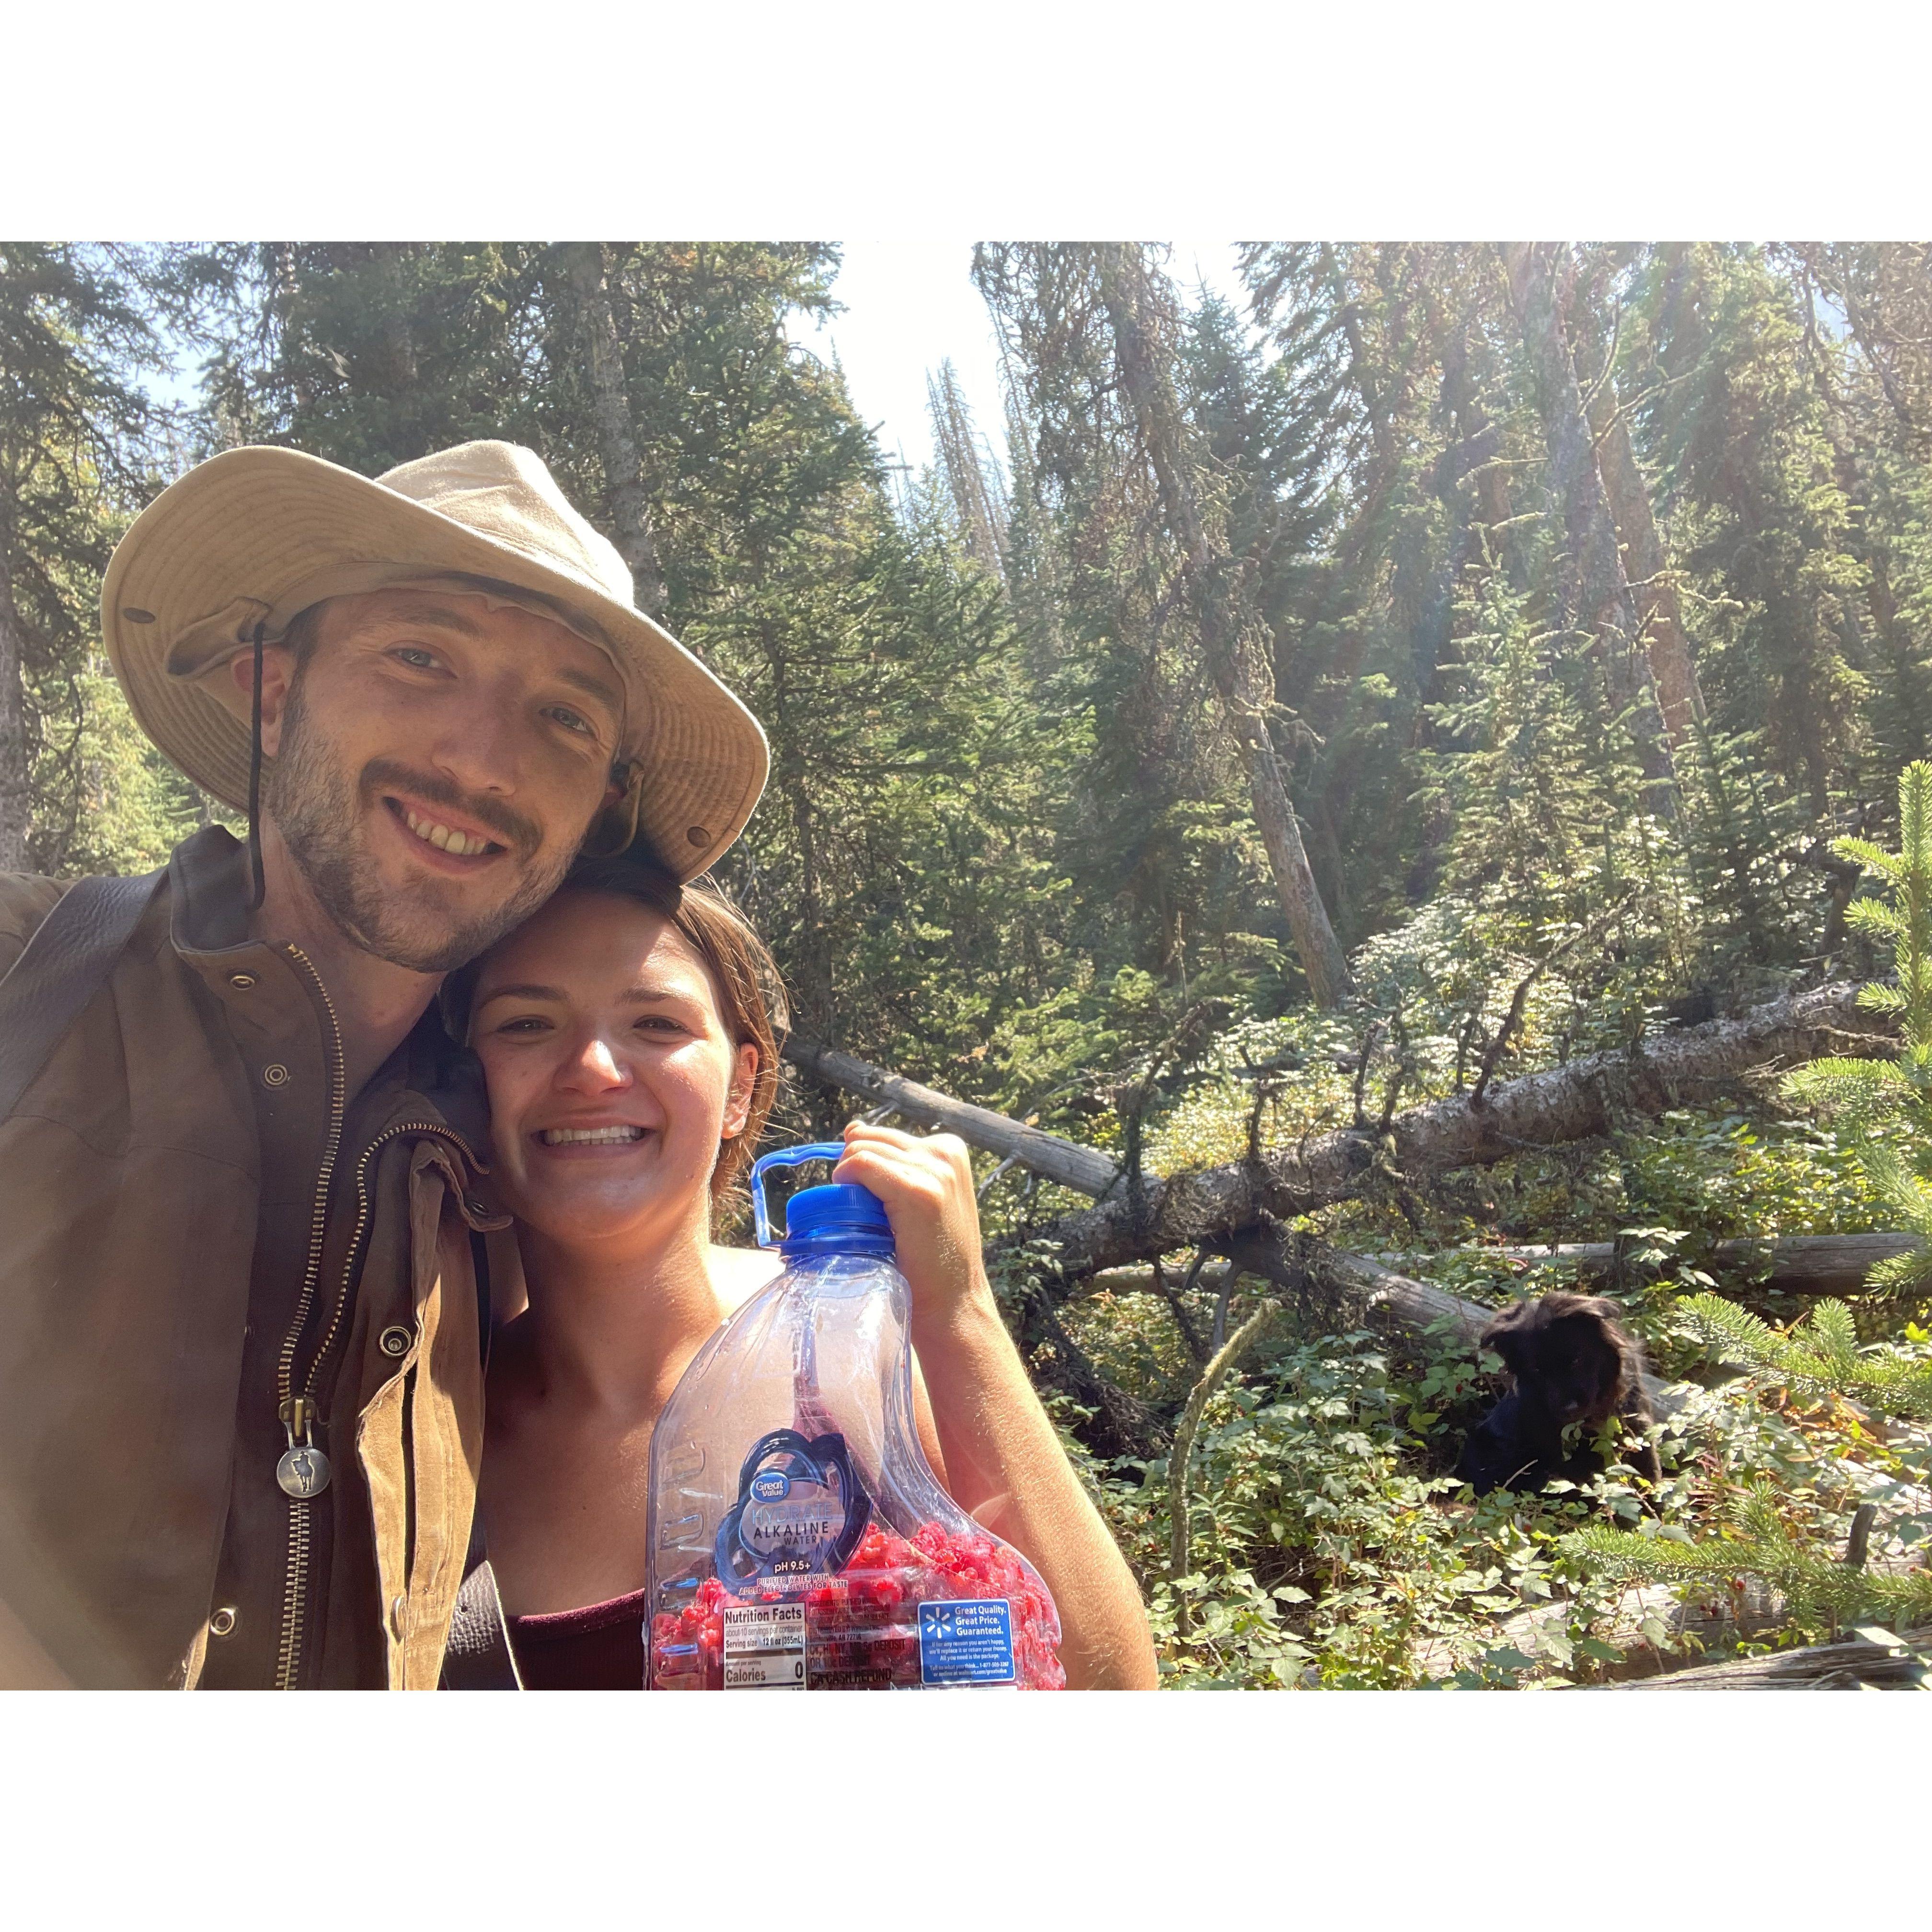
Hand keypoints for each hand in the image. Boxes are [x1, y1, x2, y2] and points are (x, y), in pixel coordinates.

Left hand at [832, 1122, 995, 1337]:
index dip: (866, 1165)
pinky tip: (861, 1215)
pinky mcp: (918, 1191)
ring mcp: (935, 1170)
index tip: (876, 1202)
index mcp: (949, 1148)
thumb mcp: (920, 1198)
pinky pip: (860, 1165)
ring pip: (860, 1150)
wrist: (952, 1304)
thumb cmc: (931, 1258)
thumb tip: (851, 1127)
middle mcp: (944, 1151)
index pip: (882, 1136)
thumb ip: (892, 1163)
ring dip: (850, 1183)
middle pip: (868, 1138)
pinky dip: (848, 1183)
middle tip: (870, 1216)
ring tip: (871, 1221)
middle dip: (855, 1170)